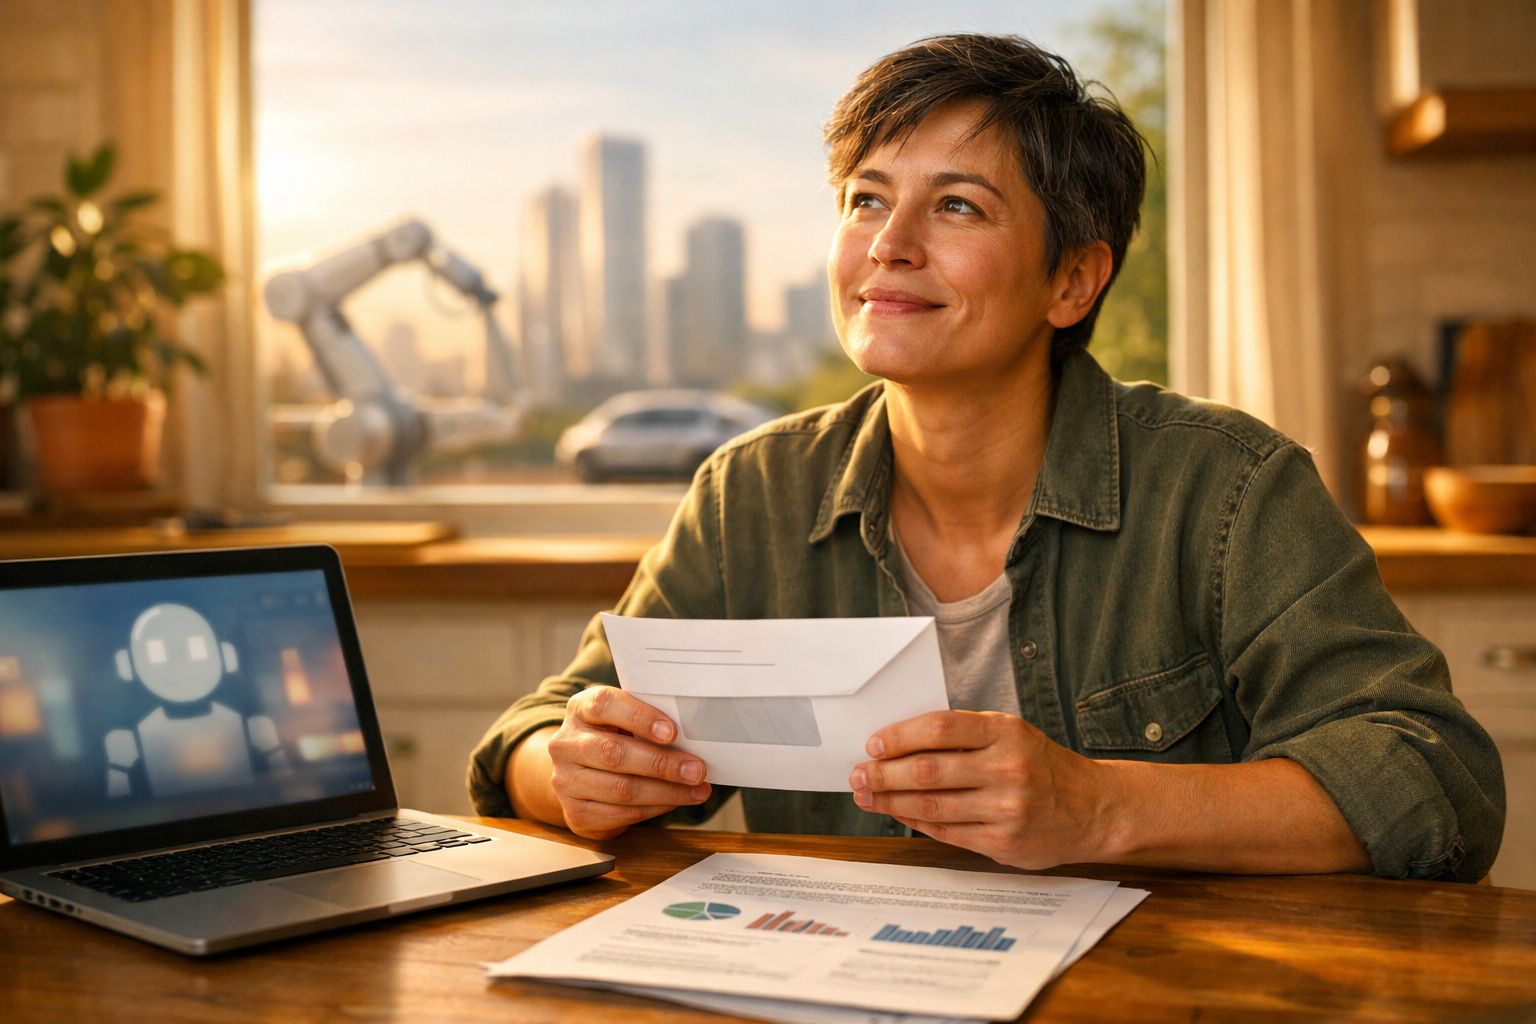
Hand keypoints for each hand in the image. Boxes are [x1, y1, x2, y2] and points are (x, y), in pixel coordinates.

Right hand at [547, 686, 710, 838]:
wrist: (580, 774)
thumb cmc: (614, 737)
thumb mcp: (624, 719)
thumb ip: (648, 720)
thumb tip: (693, 735)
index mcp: (580, 709)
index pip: (604, 705)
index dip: (639, 717)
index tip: (672, 732)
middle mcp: (566, 744)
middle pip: (614, 753)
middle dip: (662, 764)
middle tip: (697, 769)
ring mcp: (566, 781)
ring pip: (621, 789)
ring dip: (667, 792)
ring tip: (697, 789)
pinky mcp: (576, 814)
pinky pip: (621, 814)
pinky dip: (655, 809)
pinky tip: (675, 801)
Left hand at [848, 710, 1116, 868]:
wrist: (1094, 809)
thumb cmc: (1041, 766)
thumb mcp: (1011, 735)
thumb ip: (964, 736)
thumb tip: (899, 743)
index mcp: (1006, 732)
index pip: (940, 728)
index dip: (900, 736)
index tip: (873, 743)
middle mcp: (1007, 769)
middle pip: (928, 770)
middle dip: (883, 773)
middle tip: (858, 774)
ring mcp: (1006, 808)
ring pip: (932, 805)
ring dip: (890, 800)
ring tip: (867, 795)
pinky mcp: (1003, 843)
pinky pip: (946, 832)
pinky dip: (915, 821)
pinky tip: (897, 812)